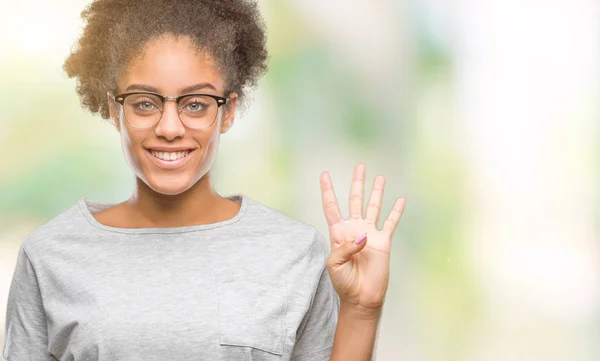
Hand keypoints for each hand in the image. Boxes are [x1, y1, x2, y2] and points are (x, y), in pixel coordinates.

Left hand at [320, 163, 405, 312]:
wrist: (361, 297)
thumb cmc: (344, 282)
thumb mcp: (334, 265)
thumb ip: (344, 248)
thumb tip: (363, 235)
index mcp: (338, 233)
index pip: (331, 207)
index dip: (327, 191)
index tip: (324, 174)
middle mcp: (354, 229)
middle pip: (355, 200)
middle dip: (357, 183)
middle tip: (360, 166)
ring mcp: (370, 234)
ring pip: (373, 207)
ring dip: (376, 192)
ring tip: (380, 177)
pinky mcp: (383, 242)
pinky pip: (390, 223)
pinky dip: (396, 211)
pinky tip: (400, 200)